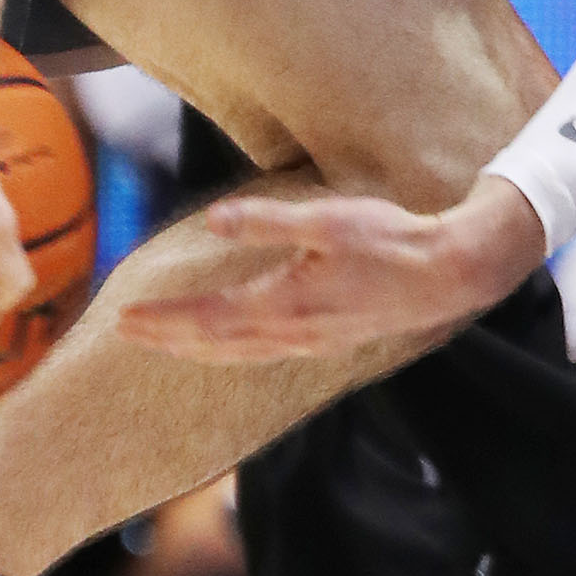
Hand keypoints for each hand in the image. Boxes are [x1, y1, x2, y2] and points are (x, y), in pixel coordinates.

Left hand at [118, 174, 545, 359]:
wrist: (449, 274)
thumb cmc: (392, 242)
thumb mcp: (326, 220)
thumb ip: (267, 222)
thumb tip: (213, 221)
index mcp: (284, 304)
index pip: (206, 318)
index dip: (163, 319)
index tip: (125, 316)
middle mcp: (291, 333)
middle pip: (214, 344)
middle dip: (169, 338)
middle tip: (128, 332)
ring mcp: (311, 343)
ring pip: (239, 355)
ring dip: (197, 350)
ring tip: (169, 342)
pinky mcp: (329, 341)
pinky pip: (264, 354)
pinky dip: (232, 352)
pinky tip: (234, 344)